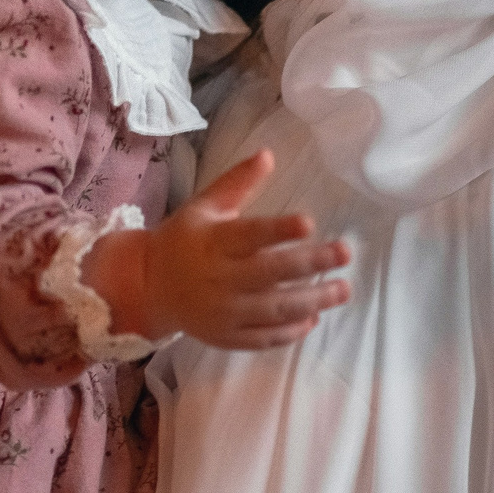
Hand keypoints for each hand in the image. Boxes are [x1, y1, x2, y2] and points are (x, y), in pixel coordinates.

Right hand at [85, 150, 350, 348]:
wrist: (148, 286)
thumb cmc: (183, 240)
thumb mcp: (204, 206)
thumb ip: (238, 183)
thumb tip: (269, 154)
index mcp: (213, 242)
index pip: (250, 235)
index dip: (279, 230)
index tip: (309, 222)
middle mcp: (219, 278)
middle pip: (270, 273)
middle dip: (311, 263)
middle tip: (345, 252)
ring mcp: (223, 312)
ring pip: (274, 310)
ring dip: (313, 300)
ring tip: (343, 289)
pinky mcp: (226, 337)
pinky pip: (264, 338)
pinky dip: (291, 330)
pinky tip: (314, 317)